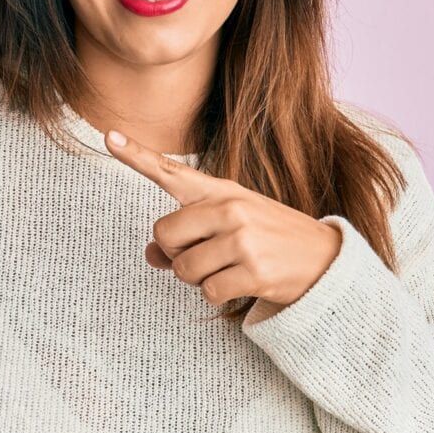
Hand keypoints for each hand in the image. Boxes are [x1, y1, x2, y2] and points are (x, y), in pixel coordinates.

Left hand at [104, 129, 342, 308]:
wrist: (324, 259)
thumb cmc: (267, 239)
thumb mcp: (230, 226)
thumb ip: (187, 235)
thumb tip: (150, 254)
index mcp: (222, 191)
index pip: (171, 172)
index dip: (136, 155)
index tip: (109, 137)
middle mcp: (230, 208)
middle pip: (164, 235)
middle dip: (176, 254)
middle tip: (206, 255)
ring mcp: (242, 239)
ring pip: (183, 269)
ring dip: (198, 279)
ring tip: (229, 268)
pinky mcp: (253, 271)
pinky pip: (208, 292)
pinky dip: (218, 295)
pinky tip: (241, 284)